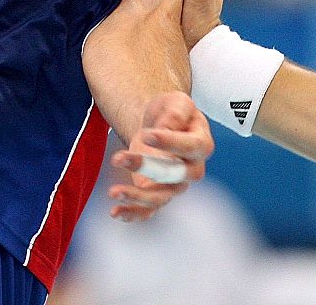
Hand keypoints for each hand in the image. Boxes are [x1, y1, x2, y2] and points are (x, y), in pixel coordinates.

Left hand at [105, 91, 211, 221]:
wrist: (159, 125)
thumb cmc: (171, 112)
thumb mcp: (177, 101)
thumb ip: (176, 112)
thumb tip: (166, 127)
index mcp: (201, 144)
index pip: (190, 147)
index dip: (170, 142)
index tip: (146, 134)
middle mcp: (191, 169)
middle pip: (174, 175)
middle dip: (145, 168)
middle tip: (118, 158)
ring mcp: (175, 185)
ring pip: (160, 198)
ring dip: (136, 196)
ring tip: (113, 191)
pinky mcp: (157, 194)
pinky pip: (148, 210)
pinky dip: (132, 214)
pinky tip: (116, 212)